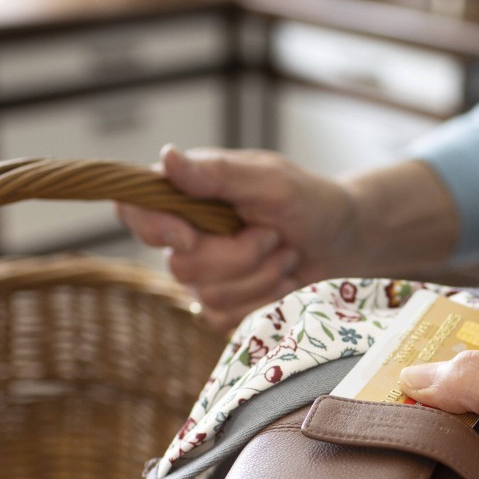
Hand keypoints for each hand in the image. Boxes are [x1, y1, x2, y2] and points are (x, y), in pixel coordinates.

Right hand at [116, 145, 357, 331]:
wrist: (344, 243)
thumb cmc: (310, 202)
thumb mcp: (272, 180)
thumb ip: (218, 174)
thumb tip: (166, 158)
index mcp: (187, 196)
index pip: (134, 210)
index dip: (152, 228)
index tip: (190, 236)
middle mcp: (187, 236)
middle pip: (181, 266)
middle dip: (239, 256)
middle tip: (273, 235)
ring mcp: (204, 277)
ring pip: (209, 297)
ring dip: (260, 277)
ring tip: (286, 254)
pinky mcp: (225, 309)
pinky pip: (227, 320)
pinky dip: (265, 302)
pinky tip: (285, 282)